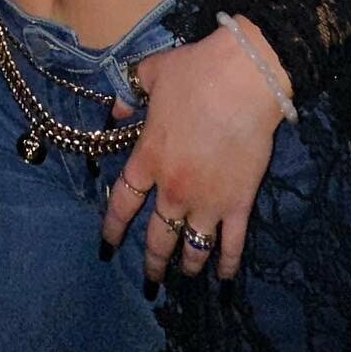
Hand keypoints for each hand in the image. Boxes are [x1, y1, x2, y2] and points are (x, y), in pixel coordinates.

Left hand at [99, 26, 285, 283]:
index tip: (107, 246)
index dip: (113, 228)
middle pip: (157, 236)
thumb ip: (130, 94)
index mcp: (148, 158)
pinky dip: (227, 265)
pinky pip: (232, 244)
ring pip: (192, 247)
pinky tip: (224, 279)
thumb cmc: (194, 72)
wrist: (243, 78)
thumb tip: (117, 110)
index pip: (123, 202)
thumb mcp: (150, 75)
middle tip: (150, 279)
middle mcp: (174, 188)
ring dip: (187, 266)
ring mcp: (208, 201)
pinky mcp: (239, 203)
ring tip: (183, 276)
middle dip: (152, 261)